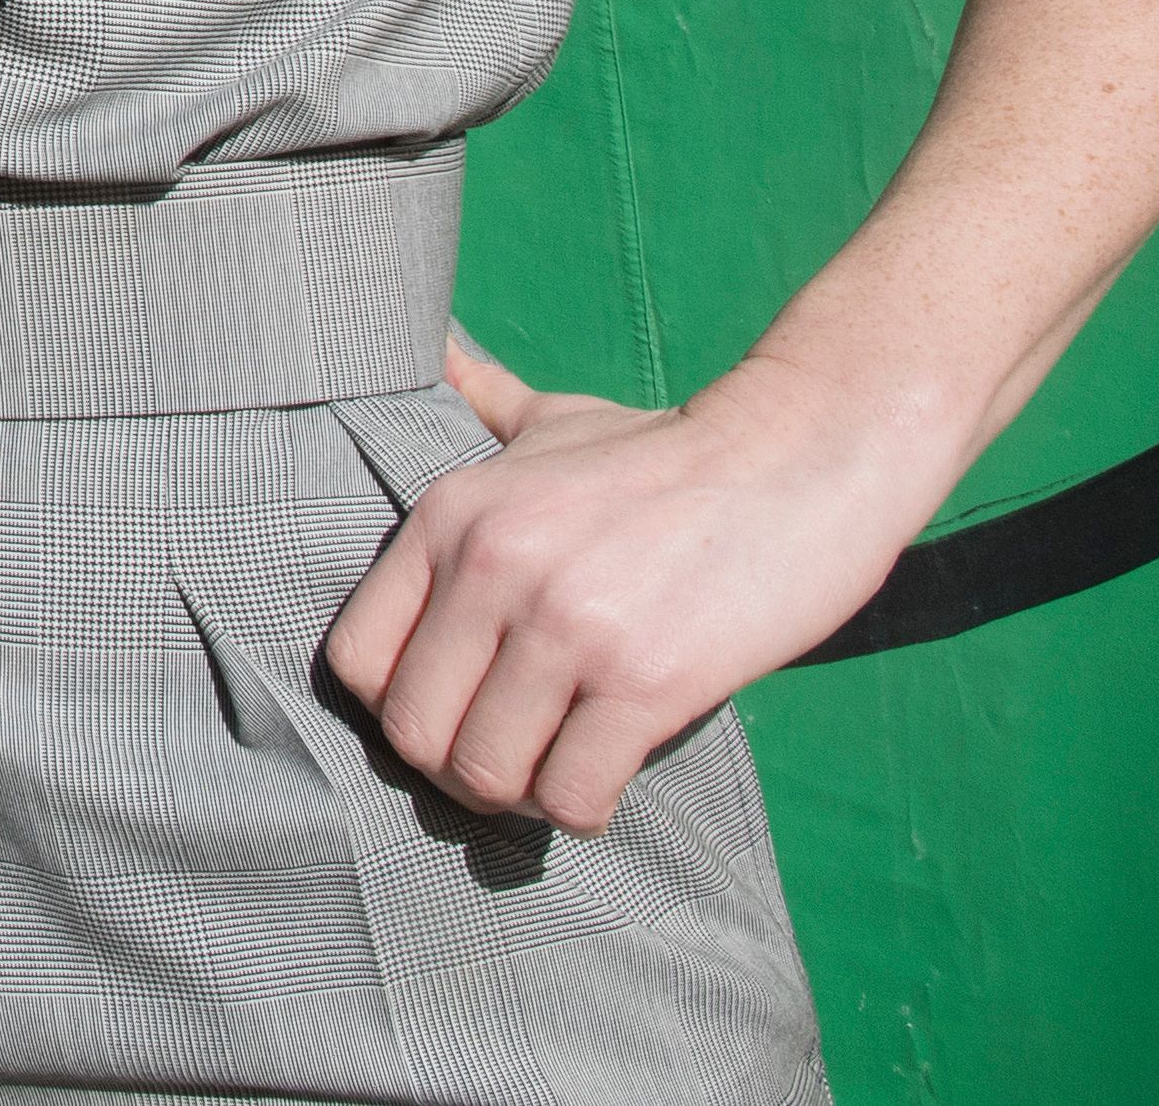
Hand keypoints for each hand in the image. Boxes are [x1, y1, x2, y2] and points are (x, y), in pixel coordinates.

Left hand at [321, 355, 950, 833]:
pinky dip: (581, 808)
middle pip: (414, 731)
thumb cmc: (671, 450)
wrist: (802, 453)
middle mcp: (493, 566)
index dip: (396, 706)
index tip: (451, 710)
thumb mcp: (553, 419)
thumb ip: (481, 400)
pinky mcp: (645, 678)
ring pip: (485, 774)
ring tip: (557, 771)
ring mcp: (567, 624)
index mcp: (452, 514)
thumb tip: (438, 348)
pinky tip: (605, 780)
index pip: (356, 658)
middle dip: (455, 768)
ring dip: (519, 796)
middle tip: (509, 761)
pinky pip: (572, 793)